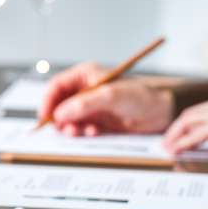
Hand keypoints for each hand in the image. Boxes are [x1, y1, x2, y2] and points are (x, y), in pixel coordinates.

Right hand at [39, 62, 172, 135]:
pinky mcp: (96, 121)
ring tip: (83, 131)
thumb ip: (84, 104)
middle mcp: (84, 91)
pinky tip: (94, 132)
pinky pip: (80, 128)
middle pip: (58, 104)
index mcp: (84, 76)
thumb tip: (60, 114)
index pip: (56, 86)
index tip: (45, 116)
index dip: (47, 101)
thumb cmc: (140, 97)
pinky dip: (82, 132)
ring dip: (72, 127)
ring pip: (68, 119)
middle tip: (66, 129)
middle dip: (59, 118)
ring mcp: (90, 107)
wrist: (162, 113)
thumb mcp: (111, 96)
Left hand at [163, 95, 207, 160]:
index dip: (186, 124)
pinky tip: (178, 151)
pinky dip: (184, 143)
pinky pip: (196, 135)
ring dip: (176, 136)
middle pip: (190, 115)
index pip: (200, 111)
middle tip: (167, 142)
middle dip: (176, 130)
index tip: (177, 135)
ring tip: (169, 148)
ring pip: (189, 122)